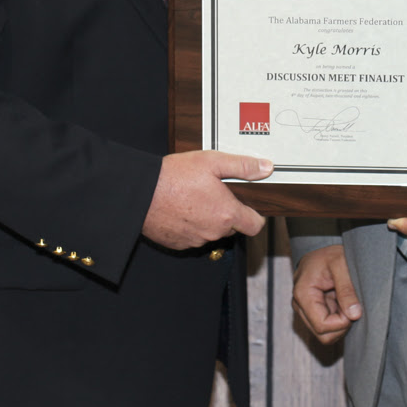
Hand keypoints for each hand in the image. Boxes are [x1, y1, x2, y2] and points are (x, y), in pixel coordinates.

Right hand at [142, 151, 271, 249]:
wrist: (140, 192)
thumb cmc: (174, 176)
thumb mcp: (212, 161)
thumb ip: (243, 166)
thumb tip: (266, 168)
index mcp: (227, 214)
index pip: (255, 226)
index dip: (254, 215)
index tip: (246, 205)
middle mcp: (214, 232)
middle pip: (232, 228)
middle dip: (227, 213)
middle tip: (214, 193)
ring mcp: (195, 240)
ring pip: (211, 232)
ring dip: (207, 219)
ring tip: (194, 198)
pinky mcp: (178, 244)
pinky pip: (192, 237)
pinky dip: (190, 226)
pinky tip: (181, 209)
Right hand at [291, 244, 359, 343]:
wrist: (323, 252)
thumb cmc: (329, 255)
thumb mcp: (341, 264)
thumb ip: (347, 290)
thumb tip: (354, 314)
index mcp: (303, 294)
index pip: (322, 326)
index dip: (342, 323)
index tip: (354, 309)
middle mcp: (299, 305)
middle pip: (323, 334)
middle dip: (341, 324)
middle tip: (351, 305)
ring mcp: (305, 310)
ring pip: (325, 334)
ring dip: (340, 322)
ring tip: (346, 302)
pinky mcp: (311, 312)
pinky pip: (327, 326)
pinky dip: (338, 319)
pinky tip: (342, 303)